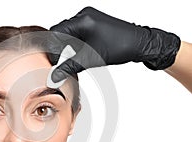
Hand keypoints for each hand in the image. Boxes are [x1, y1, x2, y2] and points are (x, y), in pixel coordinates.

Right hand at [49, 7, 180, 82]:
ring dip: (65, 46)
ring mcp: (89, 18)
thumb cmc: (120, 47)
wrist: (140, 44)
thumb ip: (69, 67)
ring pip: (68, 32)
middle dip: (57, 48)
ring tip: (67, 60)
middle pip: (60, 31)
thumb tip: (54, 76)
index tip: (53, 62)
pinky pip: (77, 32)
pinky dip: (74, 44)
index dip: (51, 48)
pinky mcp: (93, 23)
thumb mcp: (90, 59)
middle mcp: (84, 15)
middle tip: (58, 63)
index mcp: (82, 20)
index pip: (56, 32)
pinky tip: (75, 54)